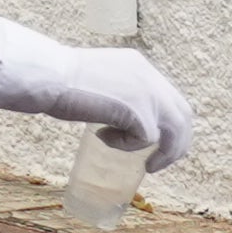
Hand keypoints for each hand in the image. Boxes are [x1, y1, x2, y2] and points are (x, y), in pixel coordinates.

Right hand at [44, 50, 197, 170]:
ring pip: (176, 130)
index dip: (167, 121)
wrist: (49, 76)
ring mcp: (148, 93)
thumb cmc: (59, 80)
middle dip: (177, 142)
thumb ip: (116, 92)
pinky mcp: (140, 112)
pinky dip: (127, 146)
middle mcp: (149, 76)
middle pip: (182, 113)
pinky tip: (103, 136)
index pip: (168, 96)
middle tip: (159, 161)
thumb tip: (120, 117)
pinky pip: (147, 140)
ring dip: (166, 152)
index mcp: (138, 65)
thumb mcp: (98, 80)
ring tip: (150, 166)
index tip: (155, 140)